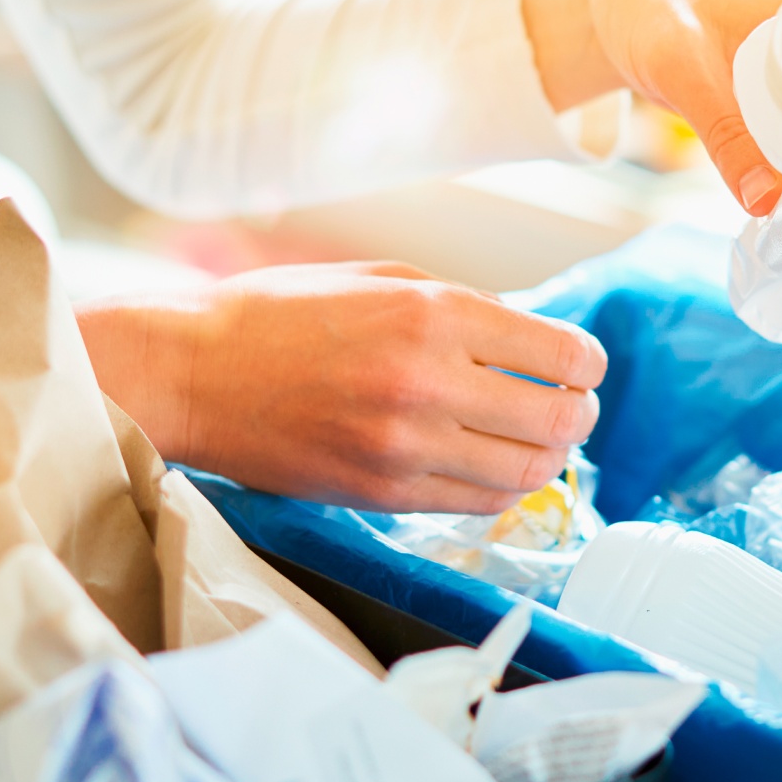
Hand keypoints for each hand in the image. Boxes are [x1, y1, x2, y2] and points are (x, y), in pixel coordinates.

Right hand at [77, 261, 606, 514]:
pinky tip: (493, 464)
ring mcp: (406, 446)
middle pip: (559, 419)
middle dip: (580, 412)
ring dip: (549, 457)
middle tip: (572, 405)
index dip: (586, 363)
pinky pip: (476, 503)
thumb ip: (463, 307)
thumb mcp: (381, 279)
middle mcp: (428, 380)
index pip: (562, 353)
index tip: (579, 365)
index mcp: (433, 313)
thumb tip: (532, 340)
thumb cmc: (280, 314)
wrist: (195, 373)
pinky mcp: (383, 492)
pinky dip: (502, 488)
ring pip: (527, 472)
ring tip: (540, 441)